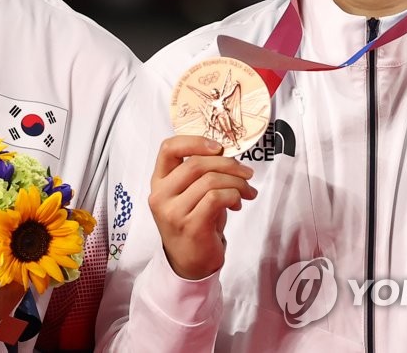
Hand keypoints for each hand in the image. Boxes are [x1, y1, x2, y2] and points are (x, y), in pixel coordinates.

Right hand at [148, 135, 256, 279]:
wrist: (190, 264)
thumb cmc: (194, 223)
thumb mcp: (189, 194)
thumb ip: (200, 173)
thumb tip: (227, 154)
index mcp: (159, 182)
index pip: (168, 148)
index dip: (195, 141)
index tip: (218, 147)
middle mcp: (161, 195)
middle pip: (196, 164)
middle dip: (228, 164)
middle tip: (246, 173)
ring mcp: (173, 212)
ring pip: (210, 180)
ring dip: (236, 183)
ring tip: (247, 191)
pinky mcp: (190, 226)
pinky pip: (217, 198)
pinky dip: (234, 196)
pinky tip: (237, 204)